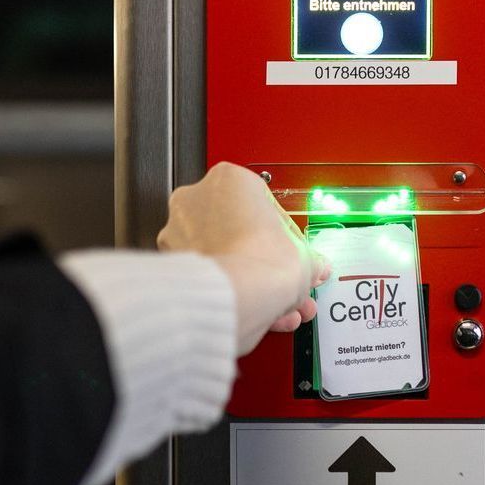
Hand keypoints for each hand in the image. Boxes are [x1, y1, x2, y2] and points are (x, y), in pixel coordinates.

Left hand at [157, 163, 328, 355]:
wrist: (238, 296)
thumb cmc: (264, 263)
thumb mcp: (304, 255)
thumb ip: (307, 258)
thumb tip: (312, 267)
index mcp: (229, 178)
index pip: (263, 205)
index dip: (283, 234)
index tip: (291, 250)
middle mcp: (196, 198)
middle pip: (236, 228)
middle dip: (261, 256)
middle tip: (279, 273)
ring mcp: (178, 231)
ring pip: (220, 254)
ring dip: (246, 275)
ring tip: (273, 299)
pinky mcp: (173, 263)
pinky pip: (208, 274)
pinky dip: (229, 288)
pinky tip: (253, 305)